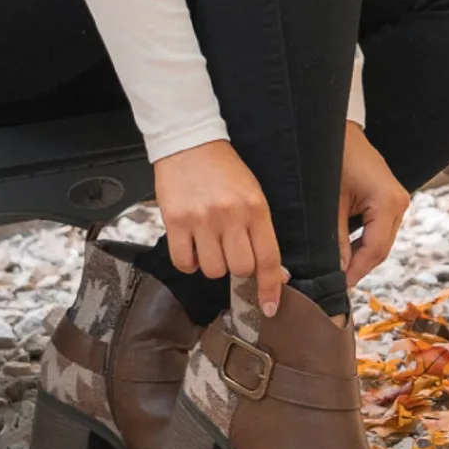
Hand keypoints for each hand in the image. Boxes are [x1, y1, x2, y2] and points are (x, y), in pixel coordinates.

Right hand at [154, 139, 286, 316]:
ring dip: (211, 263)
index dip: (270, 287)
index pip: (268, 259)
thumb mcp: (252, 193)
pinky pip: (184, 263)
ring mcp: (201, 219)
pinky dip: (188, 262)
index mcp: (255, 208)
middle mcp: (230, 215)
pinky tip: (190, 245)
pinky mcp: (175, 221)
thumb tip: (273, 272)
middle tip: (229, 251)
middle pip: (239, 269)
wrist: (189, 142)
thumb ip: (260, 230)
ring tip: (208, 242)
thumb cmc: (223, 169)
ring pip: (212, 270)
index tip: (269, 306)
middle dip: (236, 268)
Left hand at [339, 122, 410, 288]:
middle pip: (382, 247)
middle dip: (360, 266)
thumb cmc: (330, 157)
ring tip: (339, 270)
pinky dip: (365, 240)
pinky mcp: (389, 196)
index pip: (375, 250)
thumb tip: (337, 271)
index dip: (357, 272)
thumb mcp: (330, 202)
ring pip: (382, 239)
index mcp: (388, 201)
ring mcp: (397, 198)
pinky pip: (380, 227)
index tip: (340, 287)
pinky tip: (346, 250)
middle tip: (336, 283)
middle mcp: (399, 201)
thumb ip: (336, 238)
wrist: (330, 128)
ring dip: (362, 254)